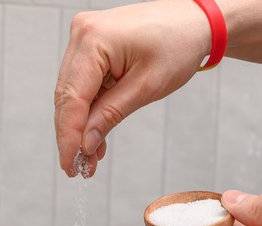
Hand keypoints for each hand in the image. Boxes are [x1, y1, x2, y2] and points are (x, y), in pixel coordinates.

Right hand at [54, 0, 210, 176]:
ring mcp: (85, 38)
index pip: (71, 98)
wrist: (195, 22)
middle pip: (66, 96)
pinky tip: (96, 137)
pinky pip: (84, 85)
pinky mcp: (92, 46)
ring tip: (90, 159)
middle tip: (78, 168)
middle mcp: (82, 34)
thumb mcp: (146, 87)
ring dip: (80, 127)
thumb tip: (85, 144)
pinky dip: (90, 111)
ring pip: (72, 93)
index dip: (68, 137)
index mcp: (94, 39)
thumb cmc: (178, 45)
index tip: (69, 165)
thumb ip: (110, 115)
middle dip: (72, 135)